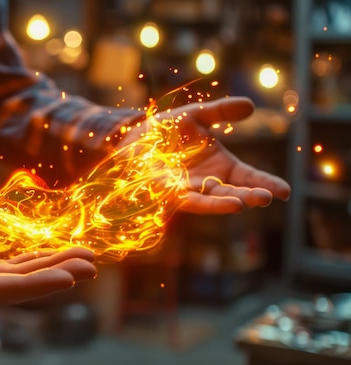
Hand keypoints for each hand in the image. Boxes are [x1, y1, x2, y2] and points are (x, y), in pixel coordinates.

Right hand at [0, 185, 96, 324]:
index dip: (23, 288)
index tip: (64, 280)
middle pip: (5, 292)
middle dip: (49, 279)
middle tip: (90, 264)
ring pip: (10, 282)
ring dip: (49, 269)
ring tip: (88, 257)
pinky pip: (4, 270)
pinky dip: (32, 261)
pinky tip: (58, 253)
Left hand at [123, 96, 290, 213]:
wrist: (133, 137)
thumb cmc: (168, 130)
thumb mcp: (197, 115)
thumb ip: (221, 111)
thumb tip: (250, 106)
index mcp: (221, 166)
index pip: (248, 178)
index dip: (265, 184)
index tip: (285, 192)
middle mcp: (207, 182)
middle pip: (232, 192)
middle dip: (249, 196)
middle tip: (267, 198)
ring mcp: (186, 189)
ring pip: (208, 200)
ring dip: (223, 203)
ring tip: (241, 204)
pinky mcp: (164, 191)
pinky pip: (181, 197)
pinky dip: (192, 200)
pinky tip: (197, 199)